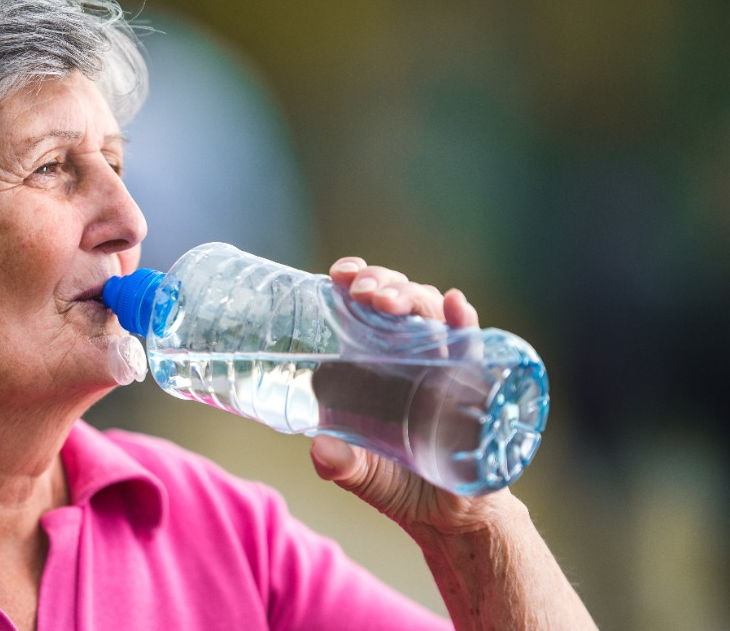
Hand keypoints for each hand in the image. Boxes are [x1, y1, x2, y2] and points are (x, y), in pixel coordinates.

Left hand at [309, 257, 509, 534]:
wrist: (447, 517)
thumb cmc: (398, 485)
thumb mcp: (360, 475)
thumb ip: (339, 463)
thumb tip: (320, 450)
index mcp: (375, 364)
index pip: (365, 309)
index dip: (355, 282)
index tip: (339, 275)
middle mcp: (409, 356)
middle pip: (398, 302)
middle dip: (381, 284)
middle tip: (362, 290)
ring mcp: (443, 367)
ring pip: (430, 315)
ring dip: (411, 297)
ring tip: (389, 300)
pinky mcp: (474, 386)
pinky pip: (471, 348)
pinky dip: (464, 323)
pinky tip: (455, 304)